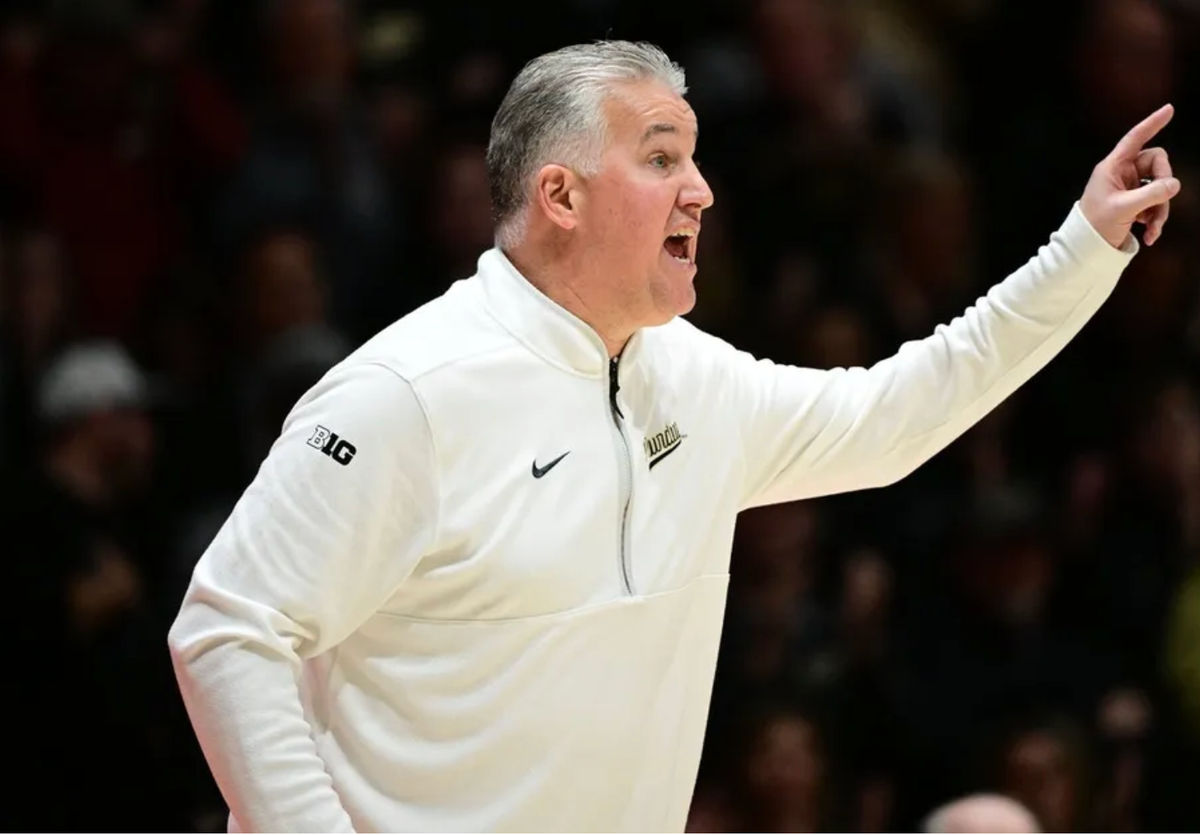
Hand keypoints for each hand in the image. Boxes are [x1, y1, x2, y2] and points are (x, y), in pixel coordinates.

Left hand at [1080, 103, 1180, 247]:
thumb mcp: (1124, 209)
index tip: (1169, 109)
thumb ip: (1151, 194)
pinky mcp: (1135, 201)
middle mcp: (1122, 173)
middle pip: (1157, 165)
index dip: (1152, 124)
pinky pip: (1155, 202)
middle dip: (1163, 187)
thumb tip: (1175, 184)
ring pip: (1160, 186)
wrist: (1086, 249)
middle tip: (1158, 208)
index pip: (1135, 139)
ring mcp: (1130, 187)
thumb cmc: (1096, 226)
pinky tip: (1149, 235)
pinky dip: (1155, 218)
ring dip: (1160, 209)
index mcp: (1112, 167)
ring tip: (1152, 230)